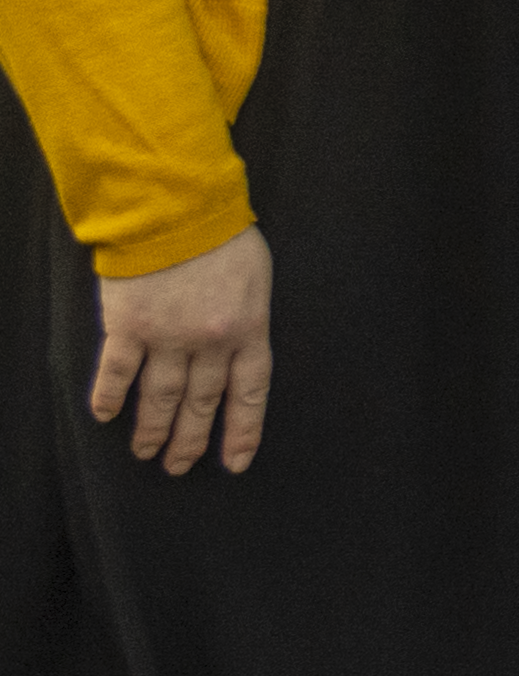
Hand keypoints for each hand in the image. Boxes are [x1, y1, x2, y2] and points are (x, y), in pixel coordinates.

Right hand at [85, 229, 269, 473]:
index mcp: (248, 329)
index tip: (235, 462)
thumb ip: (246, 317)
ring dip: (152, 431)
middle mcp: (209, 342)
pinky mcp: (128, 327)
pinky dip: (109, 398)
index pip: (249, 394)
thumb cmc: (223, 236)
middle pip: (201, 404)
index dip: (242, 431)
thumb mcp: (256, 278)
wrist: (179, 209)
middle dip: (190, 441)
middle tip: (179, 466)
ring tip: (145, 452)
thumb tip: (238, 348)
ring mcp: (167, 337)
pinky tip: (105, 417)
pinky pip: (117, 373)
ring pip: (159, 399)